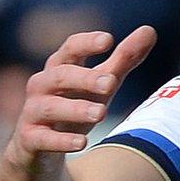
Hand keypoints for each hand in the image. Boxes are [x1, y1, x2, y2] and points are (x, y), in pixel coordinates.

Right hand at [7, 27, 157, 165]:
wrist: (40, 150)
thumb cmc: (75, 107)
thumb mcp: (101, 85)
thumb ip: (124, 60)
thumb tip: (149, 30)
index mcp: (60, 69)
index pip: (69, 50)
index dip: (86, 43)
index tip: (108, 39)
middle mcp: (42, 87)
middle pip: (60, 76)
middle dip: (84, 78)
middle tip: (111, 83)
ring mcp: (33, 113)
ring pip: (49, 107)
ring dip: (74, 109)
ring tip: (101, 113)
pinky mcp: (29, 139)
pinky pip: (41, 138)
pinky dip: (60, 140)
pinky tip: (82, 142)